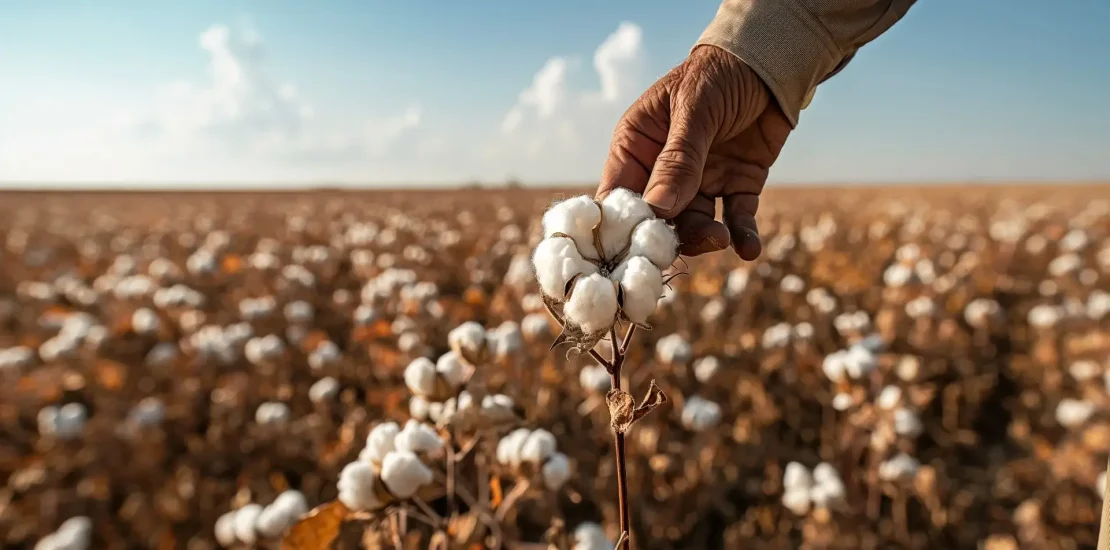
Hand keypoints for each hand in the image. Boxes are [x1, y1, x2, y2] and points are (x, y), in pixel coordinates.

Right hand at [596, 44, 791, 260]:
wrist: (771, 60)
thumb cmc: (719, 73)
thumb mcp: (695, 109)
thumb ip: (678, 159)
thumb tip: (657, 209)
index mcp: (638, 145)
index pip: (619, 194)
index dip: (623, 226)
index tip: (634, 250)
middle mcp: (663, 168)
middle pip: (657, 218)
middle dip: (670, 236)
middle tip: (689, 243)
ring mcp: (700, 179)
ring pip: (695, 223)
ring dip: (707, 237)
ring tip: (723, 239)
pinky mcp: (736, 184)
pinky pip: (736, 218)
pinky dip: (743, 235)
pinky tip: (750, 249)